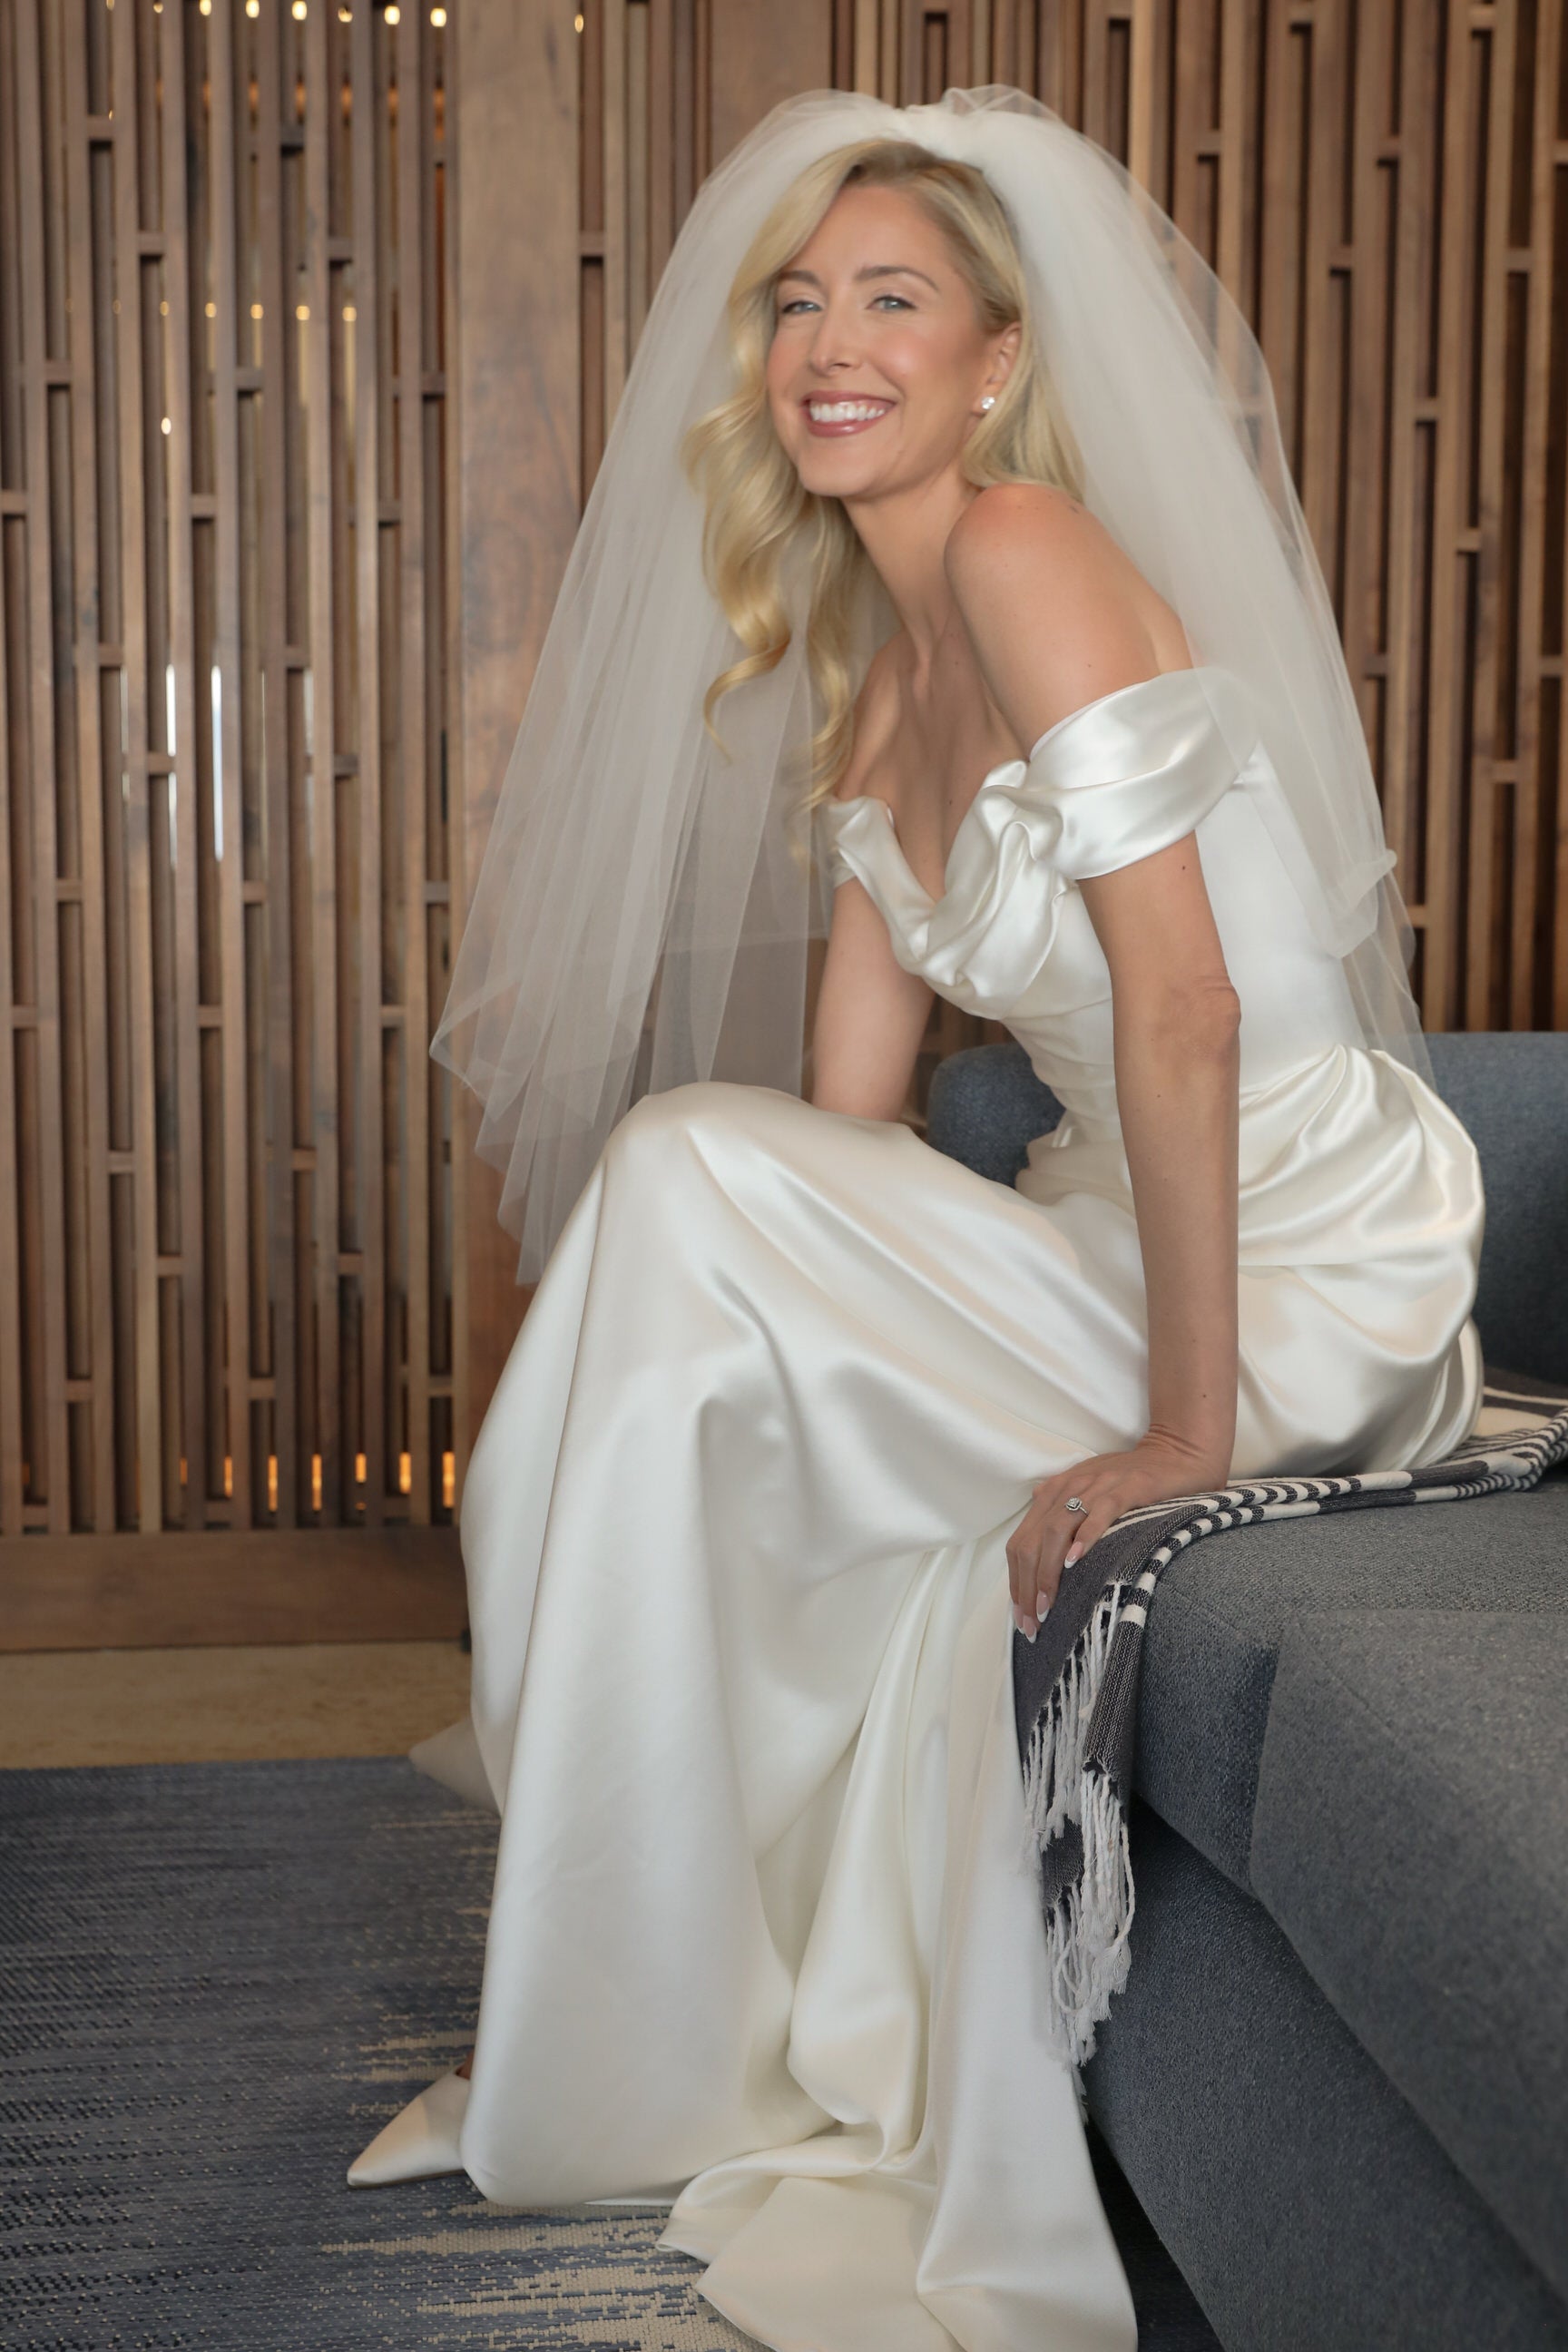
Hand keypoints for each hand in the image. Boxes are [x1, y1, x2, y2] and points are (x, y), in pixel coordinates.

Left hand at [1006, 1428, 1227, 1639]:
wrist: (1176, 1454)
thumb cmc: (1133, 1480)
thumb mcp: (1088, 1492)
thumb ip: (1061, 1508)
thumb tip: (1034, 1518)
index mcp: (1055, 1493)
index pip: (1021, 1543)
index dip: (1017, 1582)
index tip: (1023, 1616)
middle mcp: (1068, 1488)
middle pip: (1031, 1542)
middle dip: (1027, 1587)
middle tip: (1032, 1623)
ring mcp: (1095, 1486)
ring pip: (1056, 1530)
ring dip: (1047, 1572)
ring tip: (1048, 1605)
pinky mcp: (1126, 1487)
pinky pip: (1099, 1513)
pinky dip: (1084, 1537)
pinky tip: (1076, 1562)